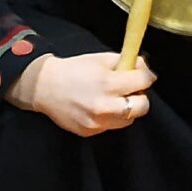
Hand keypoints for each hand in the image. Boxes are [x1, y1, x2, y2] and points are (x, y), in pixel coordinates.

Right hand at [10, 50, 153, 135]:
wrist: (45, 87)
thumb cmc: (74, 70)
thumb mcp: (101, 59)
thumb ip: (125, 62)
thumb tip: (144, 67)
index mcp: (107, 83)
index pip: (143, 82)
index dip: (146, 76)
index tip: (142, 74)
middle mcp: (104, 106)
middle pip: (142, 106)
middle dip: (141, 96)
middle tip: (131, 89)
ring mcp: (97, 122)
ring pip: (129, 119)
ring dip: (128, 108)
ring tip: (116, 98)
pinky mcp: (90, 132)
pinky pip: (112, 126)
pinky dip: (113, 116)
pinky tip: (102, 106)